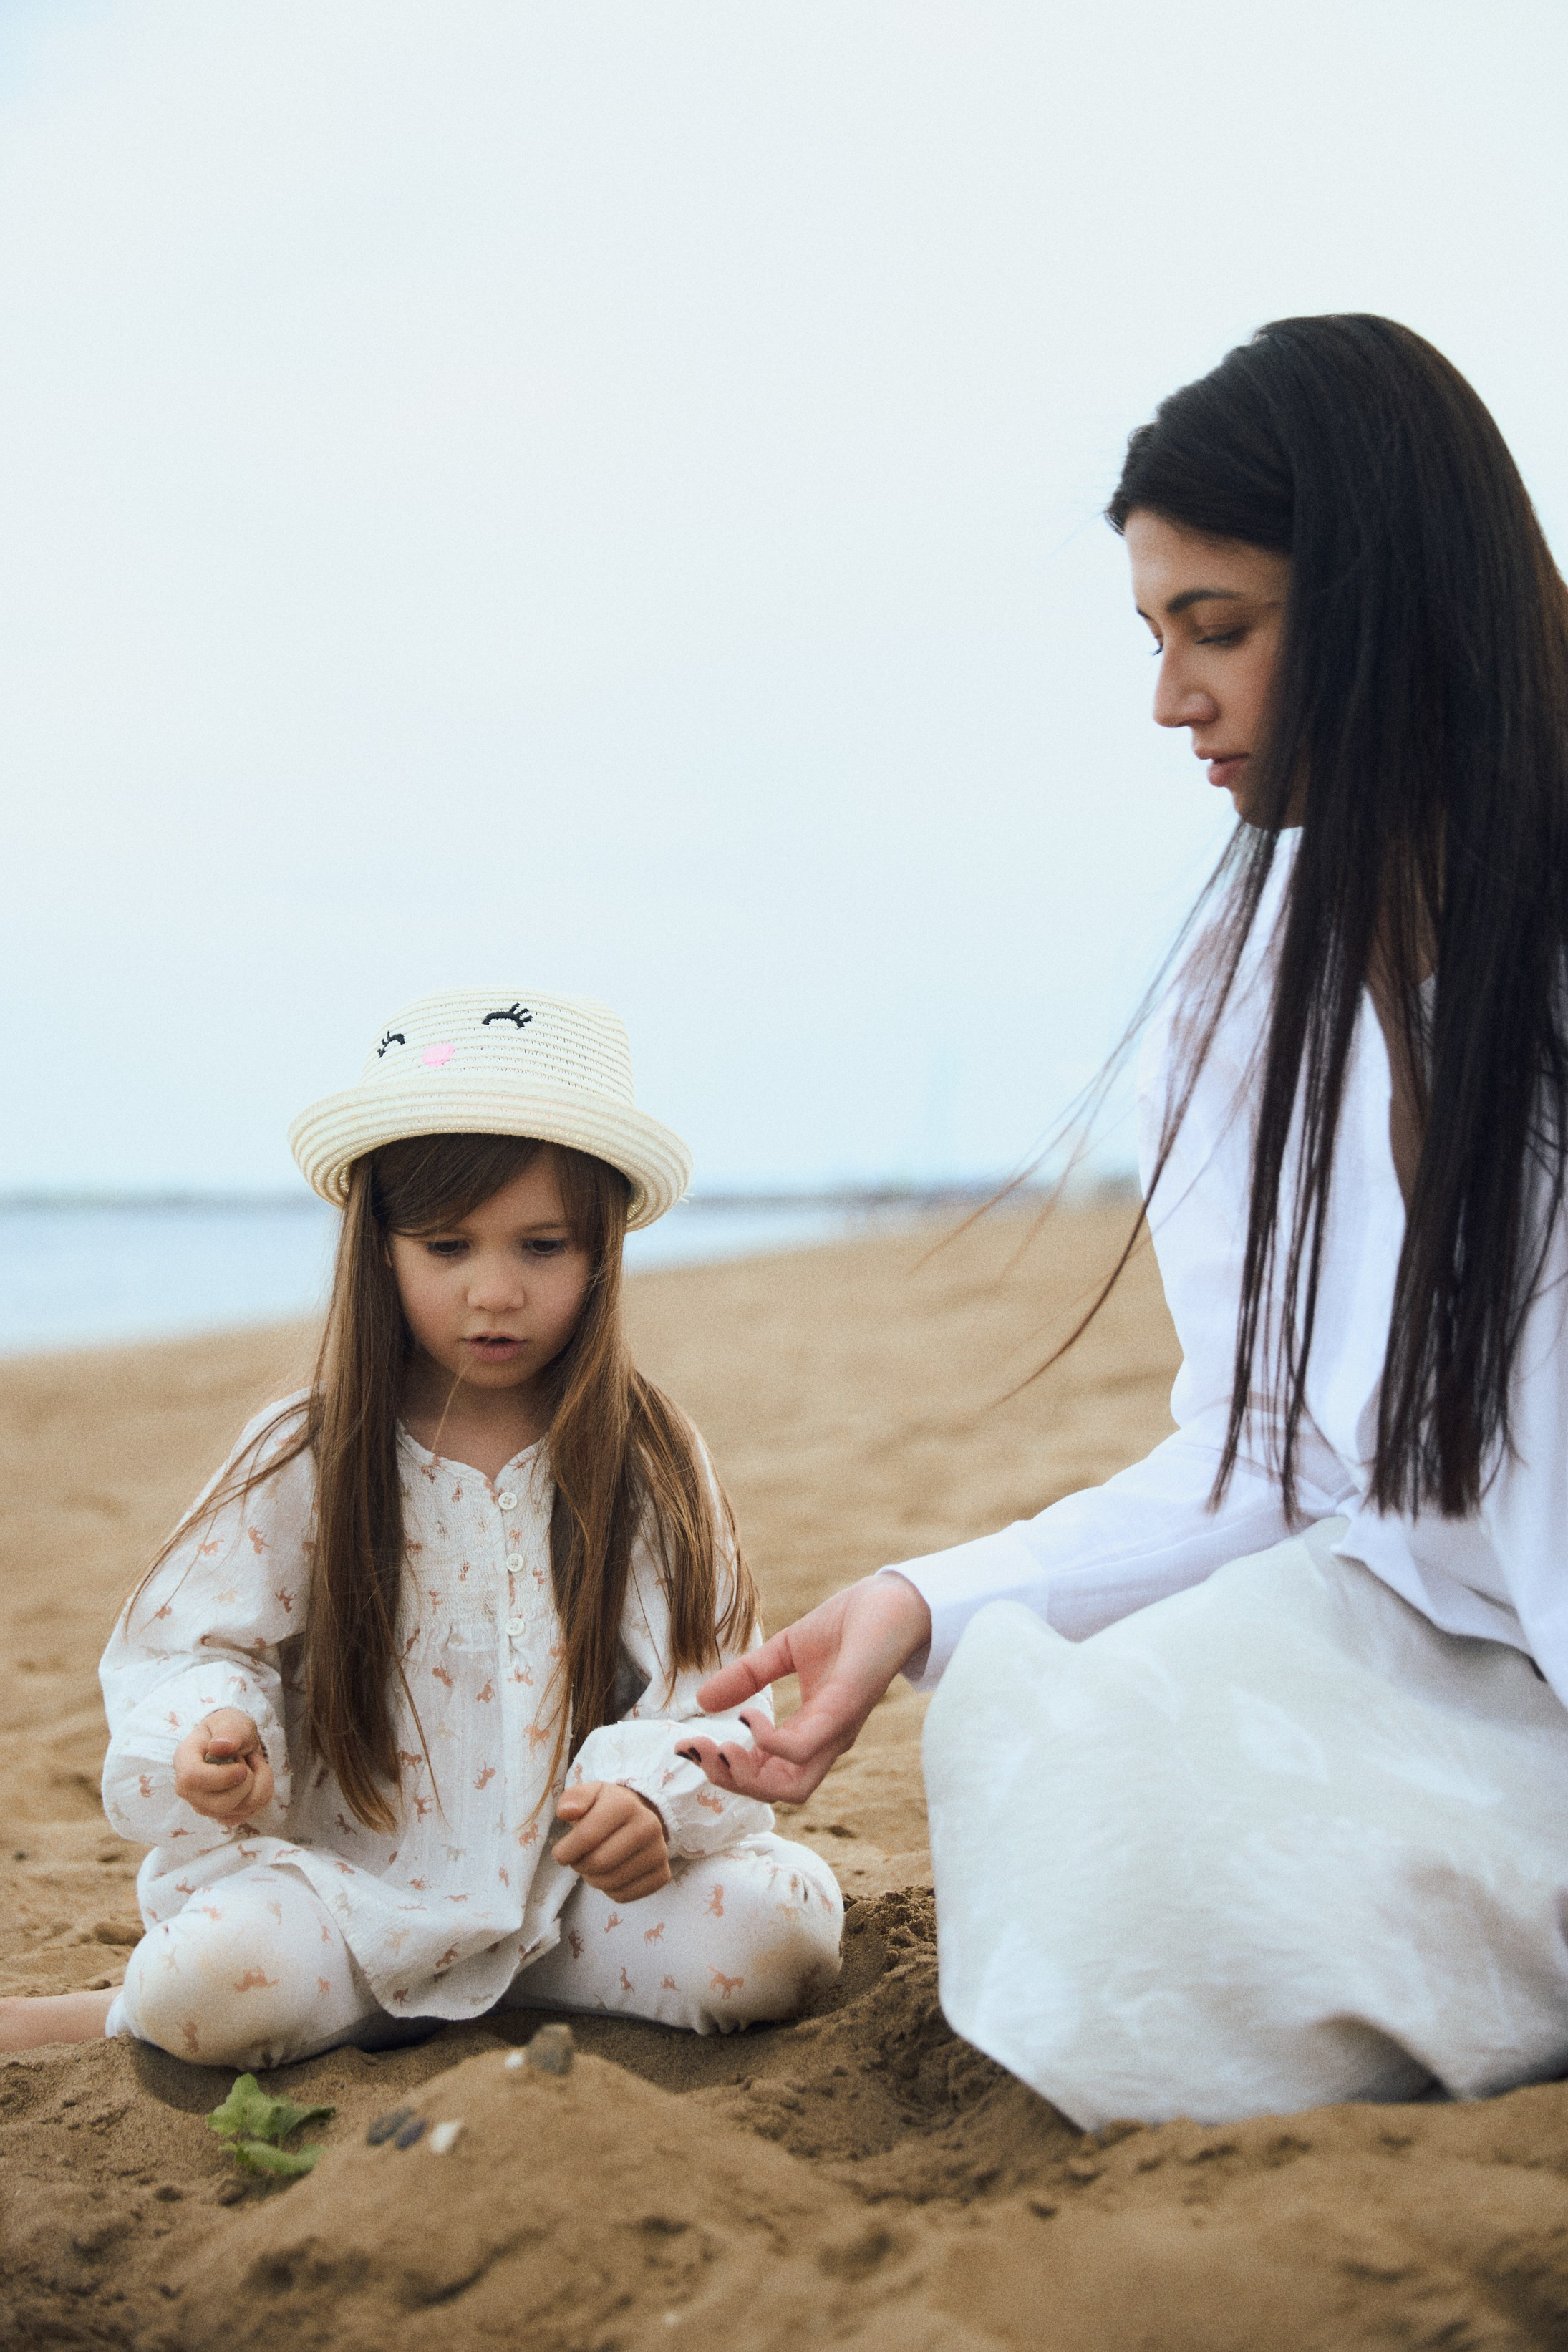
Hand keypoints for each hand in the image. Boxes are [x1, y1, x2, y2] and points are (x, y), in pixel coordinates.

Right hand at [172, 1708, 274, 1822]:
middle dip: (248, 1780)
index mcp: (184, 1760)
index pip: (192, 1779)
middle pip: (221, 1803)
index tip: (242, 1766)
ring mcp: (204, 1806)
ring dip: (259, 1783)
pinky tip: (254, 1778)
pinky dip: (262, 1793)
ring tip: (251, 1764)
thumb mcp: (230, 1720)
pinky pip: (249, 1813)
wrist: (236, 1744)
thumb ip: (228, 1731)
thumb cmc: (228, 1731)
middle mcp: (188, 1790)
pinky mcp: (222, 1815)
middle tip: (246, 1758)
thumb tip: (219, 1747)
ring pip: (240, 1810)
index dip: (221, 1777)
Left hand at [554, 1780, 669, 1901]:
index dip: (565, 1851)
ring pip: (610, 1882)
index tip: (560, 1853)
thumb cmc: (606, 1807)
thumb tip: (566, 1812)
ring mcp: (660, 1852)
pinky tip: (611, 1873)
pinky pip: (624, 1896)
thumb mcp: (589, 1794)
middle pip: (599, 1863)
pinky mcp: (663, 1875)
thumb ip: (573, 1798)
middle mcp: (649, 1826)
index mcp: (626, 1804)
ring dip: (592, 1878)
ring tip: (594, 1864)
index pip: (587, 1837)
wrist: (639, 1816)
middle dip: (579, 1865)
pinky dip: (610, 1890)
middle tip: (578, 1858)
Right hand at [677, 1574, 932, 1802]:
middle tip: (697, 1751)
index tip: (687, 1744)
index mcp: (811, 1731)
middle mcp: (826, 1740)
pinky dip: (773, 1745)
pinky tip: (752, 1719)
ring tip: (718, 1748)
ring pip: (793, 1788)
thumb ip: (748, 1676)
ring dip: (748, 1777)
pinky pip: (807, 1748)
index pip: (766, 1775)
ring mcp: (838, 1729)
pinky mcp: (847, 1708)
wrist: (897, 1599)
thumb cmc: (851, 1626)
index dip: (725, 1770)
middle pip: (776, 1794)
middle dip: (730, 1782)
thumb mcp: (786, 1651)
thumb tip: (702, 1700)